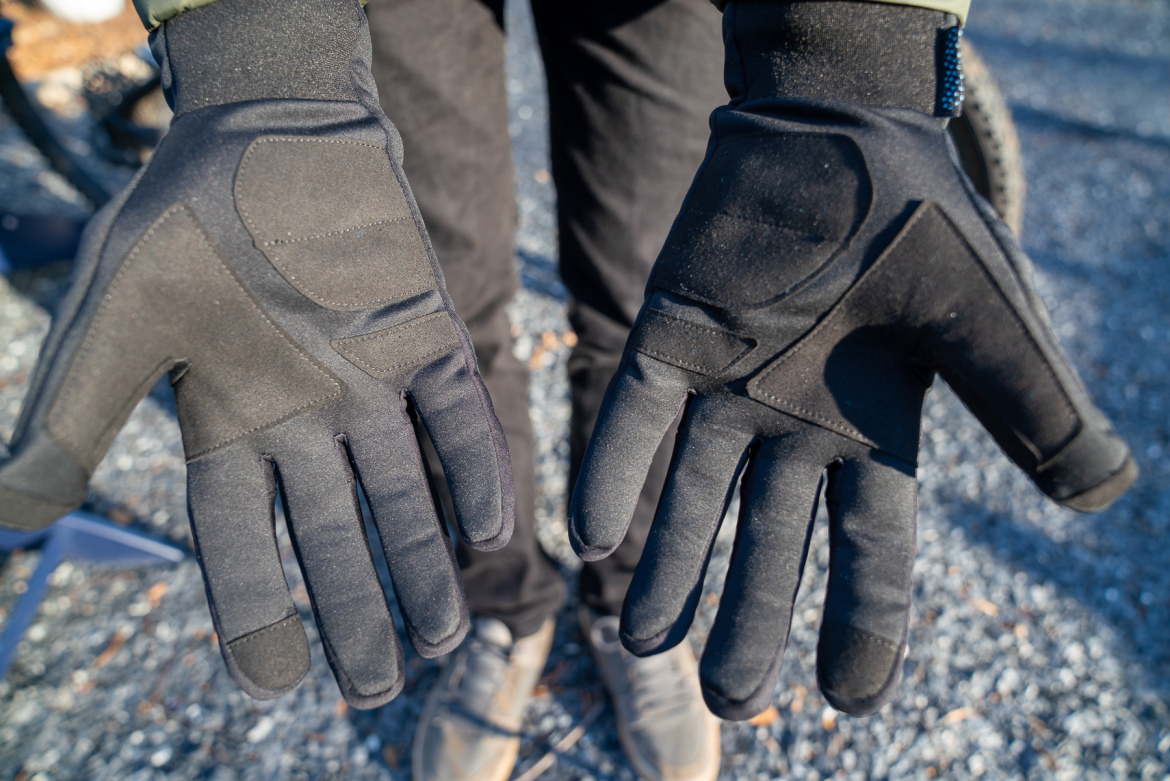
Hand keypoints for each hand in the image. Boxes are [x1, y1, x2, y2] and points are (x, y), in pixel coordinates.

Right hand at [0, 0, 512, 707]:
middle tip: (380, 688)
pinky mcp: (426, 336)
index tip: (277, 686)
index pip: (241, 542)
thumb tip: (9, 517)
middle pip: (334, 536)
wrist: (266, 126)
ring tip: (446, 636)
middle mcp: (306, 420)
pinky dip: (476, 464)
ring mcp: (371, 381)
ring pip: (403, 491)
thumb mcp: (116, 319)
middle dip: (356, 611)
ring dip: (425, 561)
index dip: (257, 614)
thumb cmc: (183, 218)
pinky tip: (492, 526)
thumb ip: (75, 417)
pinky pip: (457, 413)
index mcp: (230, 426)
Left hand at [569, 0, 1134, 720]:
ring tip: (640, 643)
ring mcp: (728, 385)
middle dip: (748, 619)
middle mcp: (796, 426)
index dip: (861, 623)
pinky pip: (635, 416)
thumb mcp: (995, 327)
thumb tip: (1103, 496)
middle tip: (727, 704)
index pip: (870, 549)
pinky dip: (612, 472)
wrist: (847, 133)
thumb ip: (1036, 411)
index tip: (846, 702)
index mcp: (875, 434)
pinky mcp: (672, 338)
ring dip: (669, 567)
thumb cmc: (928, 229)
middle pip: (769, 541)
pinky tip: (590, 537)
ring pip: (694, 493)